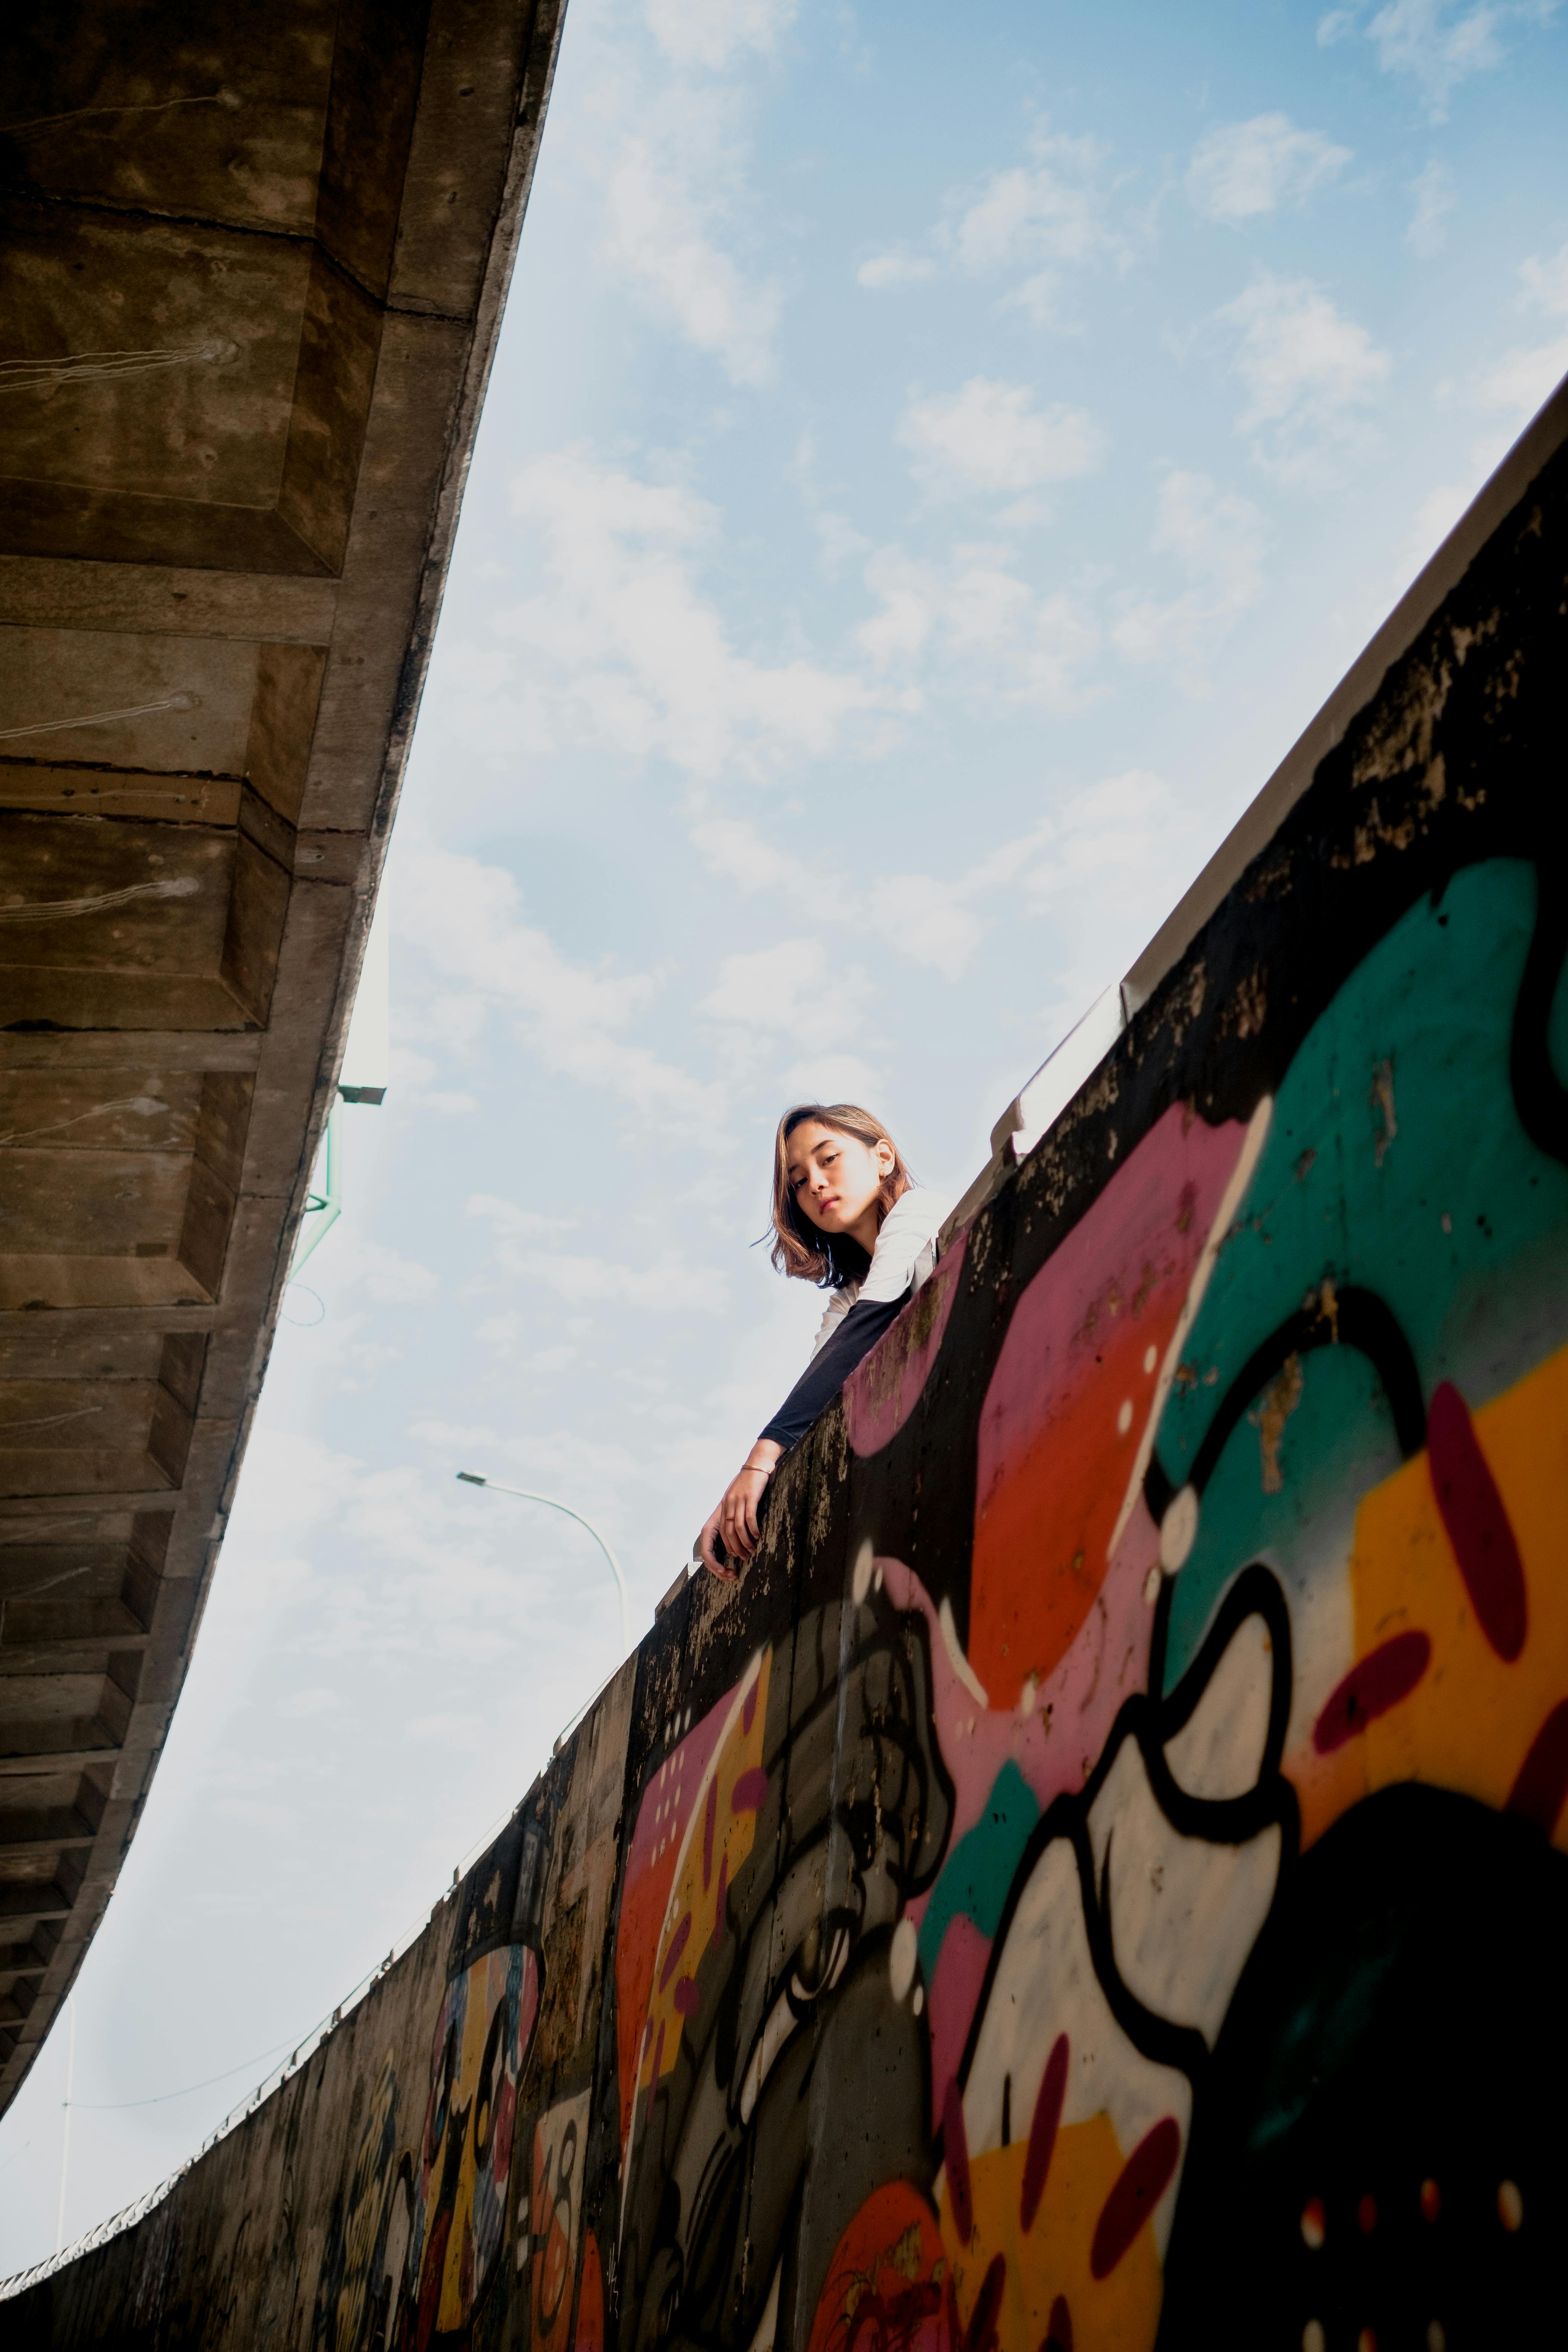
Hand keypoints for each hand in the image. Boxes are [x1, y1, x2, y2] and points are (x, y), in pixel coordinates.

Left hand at [698, 1442, 782, 1577]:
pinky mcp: (749, 1497)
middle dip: (734, 1548)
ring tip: (752, 1549)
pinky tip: (758, 1536)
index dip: (722, 1548)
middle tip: (743, 1558)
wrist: (757, 1464)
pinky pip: (749, 1518)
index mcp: (723, 1507)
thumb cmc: (748, 1483)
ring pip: (737, 1528)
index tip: (731, 1559)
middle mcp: (727, 1505)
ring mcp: (737, 1500)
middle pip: (727, 1533)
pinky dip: (753, 1530)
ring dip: (744, 1542)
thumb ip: (734, 1512)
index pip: (718, 1533)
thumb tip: (736, 1533)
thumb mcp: (737, 1498)